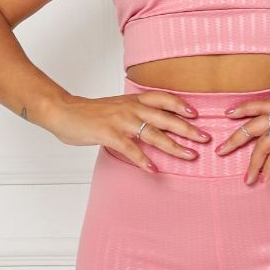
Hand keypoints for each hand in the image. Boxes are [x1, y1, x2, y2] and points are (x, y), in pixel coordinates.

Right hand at [47, 92, 211, 172]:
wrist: (65, 112)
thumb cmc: (92, 113)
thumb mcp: (118, 106)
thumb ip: (136, 112)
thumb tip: (155, 122)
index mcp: (134, 100)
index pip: (163, 99)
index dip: (181, 105)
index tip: (197, 114)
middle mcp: (131, 108)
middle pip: (165, 118)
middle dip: (187, 129)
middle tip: (205, 138)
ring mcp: (121, 121)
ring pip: (153, 134)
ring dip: (174, 146)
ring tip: (190, 156)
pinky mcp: (110, 135)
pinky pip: (131, 149)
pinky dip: (144, 160)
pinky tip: (154, 170)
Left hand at [216, 99, 269, 184]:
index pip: (260, 105)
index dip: (242, 108)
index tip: (228, 113)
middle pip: (253, 125)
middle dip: (235, 139)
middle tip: (221, 150)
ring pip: (262, 144)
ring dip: (252, 164)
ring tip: (247, 178)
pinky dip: (268, 168)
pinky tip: (265, 178)